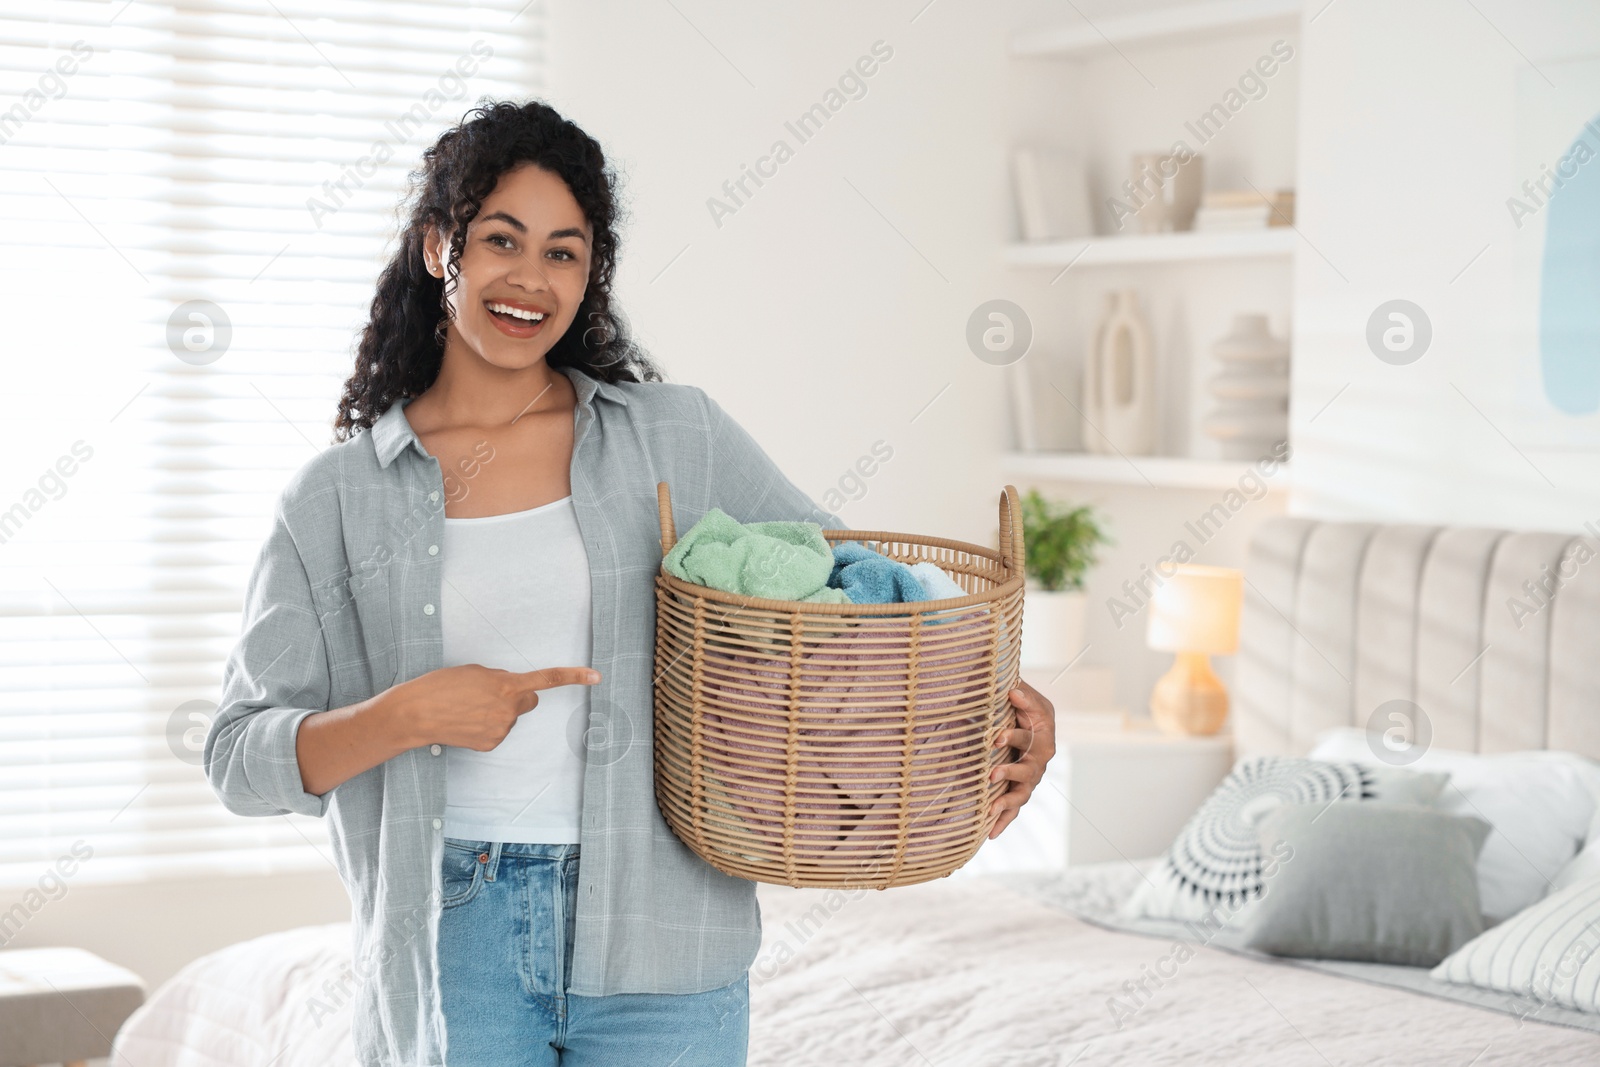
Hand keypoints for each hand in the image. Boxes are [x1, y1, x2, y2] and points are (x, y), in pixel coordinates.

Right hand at [392, 664, 599, 751]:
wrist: (416, 713)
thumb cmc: (441, 686)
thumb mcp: (475, 672)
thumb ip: (500, 678)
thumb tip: (510, 689)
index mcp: (506, 685)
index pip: (547, 680)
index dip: (573, 677)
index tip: (595, 676)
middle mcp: (508, 709)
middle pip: (528, 701)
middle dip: (517, 696)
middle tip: (490, 693)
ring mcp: (500, 729)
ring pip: (509, 717)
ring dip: (495, 711)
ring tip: (467, 707)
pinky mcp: (490, 744)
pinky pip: (497, 730)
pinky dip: (486, 726)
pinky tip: (466, 721)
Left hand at [987, 679, 1055, 839]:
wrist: (1026, 720)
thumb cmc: (1024, 706)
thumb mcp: (1025, 696)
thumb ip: (1021, 694)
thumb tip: (1012, 691)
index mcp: (1043, 734)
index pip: (1030, 736)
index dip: (1013, 738)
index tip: (996, 737)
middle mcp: (1040, 759)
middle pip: (1027, 768)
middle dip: (1010, 771)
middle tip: (992, 773)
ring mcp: (1031, 778)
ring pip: (1022, 793)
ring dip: (1007, 800)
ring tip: (991, 807)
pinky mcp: (1020, 790)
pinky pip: (1014, 809)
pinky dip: (1004, 821)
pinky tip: (991, 834)